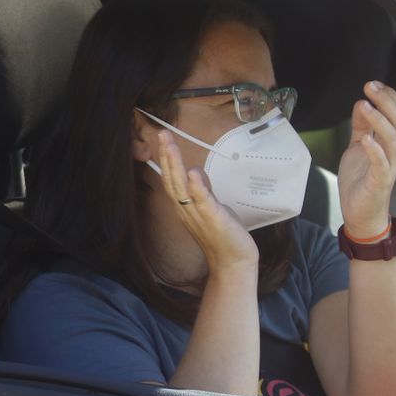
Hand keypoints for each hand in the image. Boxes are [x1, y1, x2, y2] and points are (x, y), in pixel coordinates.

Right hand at [156, 130, 258, 271]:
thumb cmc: (221, 234)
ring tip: (171, 146)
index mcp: (183, 206)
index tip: (163, 139)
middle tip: (162, 134)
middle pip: (172, 179)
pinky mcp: (214, 219)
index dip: (166, 158)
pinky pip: (202, 201)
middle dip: (167, 156)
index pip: (170, 178)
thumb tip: (193, 169)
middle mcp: (186, 209)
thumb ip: (201, 188)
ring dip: (176, 166)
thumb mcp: (209, 206)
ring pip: (182, 187)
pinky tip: (192, 173)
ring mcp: (198, 214)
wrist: (232, 261)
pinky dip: (197, 187)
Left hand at [338, 80, 395, 235]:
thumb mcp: (357, 146)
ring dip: (379, 121)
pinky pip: (381, 164)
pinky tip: (366, 139)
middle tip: (371, 87)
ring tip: (366, 106)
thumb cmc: (361, 179)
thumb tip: (362, 103)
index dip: (388, 97)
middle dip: (385, 102)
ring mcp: (388, 166)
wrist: (360, 212)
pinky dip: (374, 150)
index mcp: (389, 141)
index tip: (373, 84)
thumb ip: (361, 127)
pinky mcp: (379, 181)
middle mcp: (393, 151)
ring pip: (392, 139)